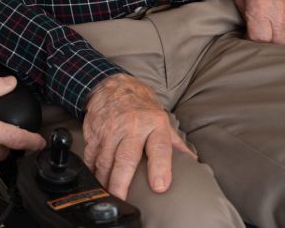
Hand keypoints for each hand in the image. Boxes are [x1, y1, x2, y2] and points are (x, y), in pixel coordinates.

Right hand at [82, 74, 195, 199]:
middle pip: (126, 158)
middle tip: (123, 199)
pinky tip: (96, 179)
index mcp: (154, 124)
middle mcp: (131, 127)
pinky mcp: (94, 132)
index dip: (160, 168)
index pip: (159, 148)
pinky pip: (91, 156)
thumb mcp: (162, 119)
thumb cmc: (141, 105)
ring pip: (105, 161)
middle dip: (122, 181)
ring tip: (109, 195)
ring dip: (105, 180)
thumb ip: (175, 143)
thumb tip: (194, 163)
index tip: (159, 187)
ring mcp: (110, 130)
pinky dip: (92, 170)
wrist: (113, 85)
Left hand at [234, 0, 284, 44]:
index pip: (261, 40)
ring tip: (269, 30)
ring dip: (279, 38)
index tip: (248, 40)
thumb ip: (246, 18)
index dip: (253, 43)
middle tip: (259, 38)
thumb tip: (249, 35)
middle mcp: (279, 9)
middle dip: (268, 44)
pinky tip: (278, 23)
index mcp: (260, 6)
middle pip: (278, 43)